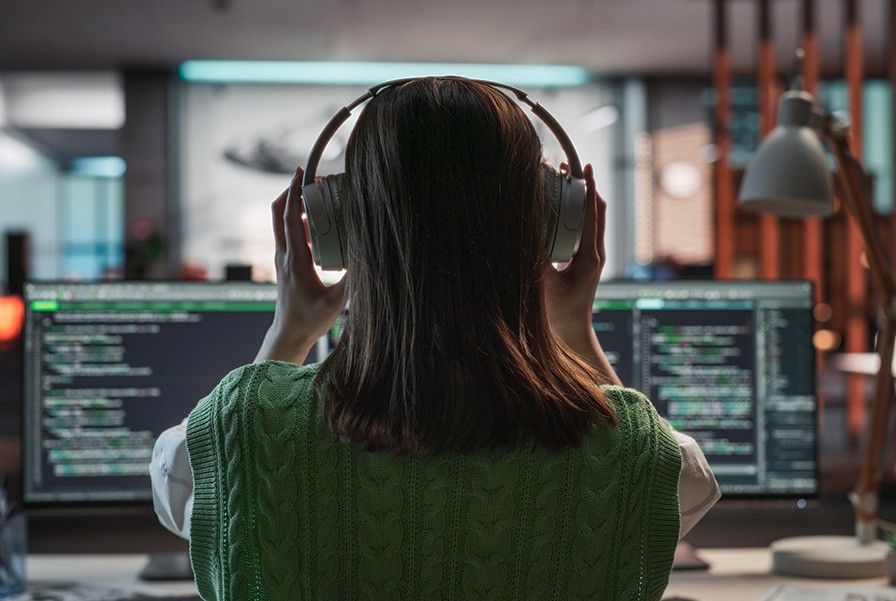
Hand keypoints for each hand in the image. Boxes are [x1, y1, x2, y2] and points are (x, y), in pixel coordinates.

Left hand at [255, 167, 346, 363]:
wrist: (289, 334)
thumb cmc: (310, 320)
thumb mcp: (336, 302)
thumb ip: (352, 280)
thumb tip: (368, 257)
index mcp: (294, 260)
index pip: (289, 217)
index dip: (294, 192)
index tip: (301, 173)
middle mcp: (284, 255)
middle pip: (278, 213)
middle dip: (290, 191)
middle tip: (307, 177)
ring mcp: (282, 259)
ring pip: (281, 223)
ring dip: (294, 205)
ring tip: (314, 195)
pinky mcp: (285, 264)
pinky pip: (287, 235)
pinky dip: (297, 221)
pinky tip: (315, 221)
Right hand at [544, 163, 620, 383]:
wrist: (572, 333)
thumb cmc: (558, 312)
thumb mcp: (543, 282)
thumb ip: (534, 257)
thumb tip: (523, 231)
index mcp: (590, 256)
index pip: (591, 214)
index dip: (589, 188)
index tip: (585, 167)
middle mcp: (596, 254)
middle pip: (597, 212)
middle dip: (587, 188)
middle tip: (571, 169)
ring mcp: (593, 258)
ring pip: (593, 221)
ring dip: (582, 201)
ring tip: (567, 184)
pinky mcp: (587, 263)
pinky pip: (585, 233)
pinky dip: (576, 217)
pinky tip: (560, 212)